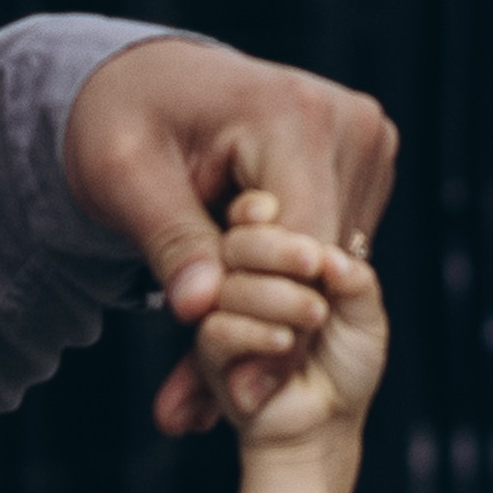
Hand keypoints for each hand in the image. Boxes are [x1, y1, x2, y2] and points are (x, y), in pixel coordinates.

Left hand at [64, 35, 397, 437]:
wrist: (147, 85)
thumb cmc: (125, 122)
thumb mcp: (126, 180)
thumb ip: (170, 244)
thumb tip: (200, 309)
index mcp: (296, 116)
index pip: (302, 249)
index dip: (272, 330)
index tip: (238, 399)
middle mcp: (352, 125)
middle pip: (324, 264)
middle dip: (274, 336)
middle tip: (225, 408)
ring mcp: (368, 145)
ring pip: (334, 268)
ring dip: (284, 323)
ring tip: (232, 382)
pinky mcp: (367, 167)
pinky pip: (334, 252)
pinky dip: (292, 293)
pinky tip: (251, 327)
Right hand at [195, 193, 386, 445]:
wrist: (325, 423)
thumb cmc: (344, 365)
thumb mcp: (364, 314)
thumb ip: (353, 279)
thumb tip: (329, 258)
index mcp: (277, 258)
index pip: (256, 216)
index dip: (266, 212)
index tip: (285, 215)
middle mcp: (245, 279)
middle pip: (237, 242)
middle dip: (276, 250)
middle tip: (312, 264)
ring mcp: (224, 315)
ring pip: (228, 285)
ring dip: (274, 298)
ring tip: (313, 316)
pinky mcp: (213, 354)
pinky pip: (217, 330)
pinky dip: (254, 333)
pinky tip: (284, 341)